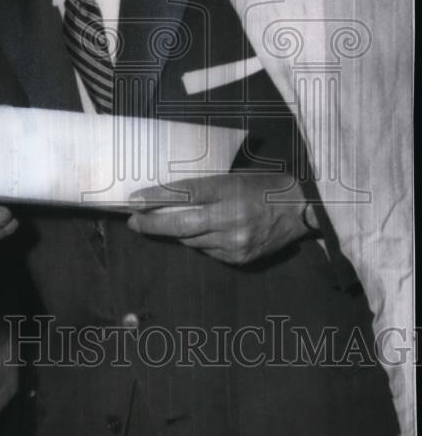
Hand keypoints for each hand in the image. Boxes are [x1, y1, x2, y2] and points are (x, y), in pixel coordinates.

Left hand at [127, 173, 309, 264]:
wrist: (302, 210)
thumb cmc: (265, 185)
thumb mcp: (235, 176)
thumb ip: (206, 188)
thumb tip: (170, 196)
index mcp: (230, 190)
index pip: (185, 194)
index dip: (156, 198)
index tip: (134, 200)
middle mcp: (231, 218)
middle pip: (181, 224)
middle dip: (152, 224)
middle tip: (134, 220)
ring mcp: (235, 242)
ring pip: (190, 241)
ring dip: (173, 233)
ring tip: (158, 225)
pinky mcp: (240, 259)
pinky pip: (207, 251)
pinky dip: (196, 242)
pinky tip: (194, 234)